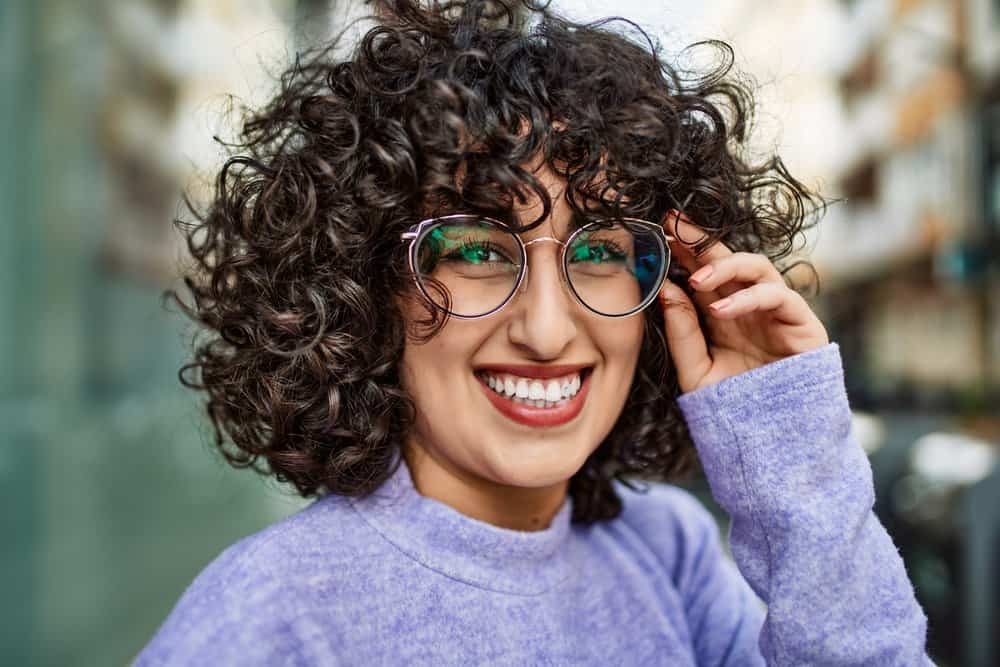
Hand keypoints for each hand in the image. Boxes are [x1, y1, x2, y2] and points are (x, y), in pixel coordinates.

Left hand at [657, 211, 829, 393]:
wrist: (773, 439)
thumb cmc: (734, 405)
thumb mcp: (696, 371)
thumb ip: (682, 332)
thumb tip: (666, 289)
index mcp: (722, 314)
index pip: (702, 273)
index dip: (684, 250)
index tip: (659, 230)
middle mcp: (749, 306)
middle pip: (727, 260)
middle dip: (701, 241)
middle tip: (674, 227)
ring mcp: (776, 311)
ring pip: (757, 267)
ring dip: (725, 267)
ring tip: (696, 280)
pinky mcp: (801, 322)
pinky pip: (778, 296)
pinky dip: (749, 298)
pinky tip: (722, 309)